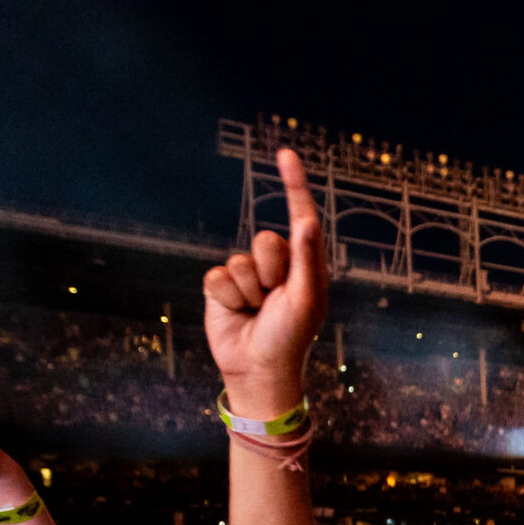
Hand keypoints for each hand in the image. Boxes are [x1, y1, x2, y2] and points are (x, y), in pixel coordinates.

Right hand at [203, 147, 327, 403]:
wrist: (257, 370)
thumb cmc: (289, 337)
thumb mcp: (305, 298)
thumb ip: (306, 258)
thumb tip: (306, 220)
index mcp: (303, 265)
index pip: (300, 216)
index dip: (293, 185)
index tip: (286, 154)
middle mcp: (276, 266)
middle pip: (265, 241)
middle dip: (270, 272)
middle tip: (275, 300)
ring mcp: (247, 276)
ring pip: (239, 261)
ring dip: (248, 291)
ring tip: (257, 312)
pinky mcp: (221, 288)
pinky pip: (217, 276)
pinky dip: (227, 298)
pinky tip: (236, 314)